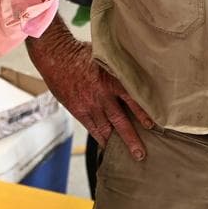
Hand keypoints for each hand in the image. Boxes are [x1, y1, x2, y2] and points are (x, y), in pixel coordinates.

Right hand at [28, 32, 152, 159]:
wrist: (55, 55)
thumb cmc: (81, 53)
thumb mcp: (104, 57)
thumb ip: (118, 70)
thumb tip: (136, 75)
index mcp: (110, 79)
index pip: (131, 99)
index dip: (142, 113)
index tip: (153, 126)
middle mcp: (100, 95)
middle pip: (119, 121)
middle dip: (131, 139)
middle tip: (141, 154)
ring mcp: (88, 104)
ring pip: (105, 129)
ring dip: (116, 143)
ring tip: (129, 155)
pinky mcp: (77, 110)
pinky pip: (91, 128)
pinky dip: (100, 138)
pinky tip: (108, 146)